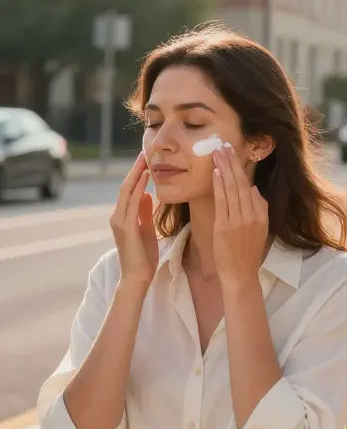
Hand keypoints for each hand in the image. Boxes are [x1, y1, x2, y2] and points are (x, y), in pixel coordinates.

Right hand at [111, 153, 158, 284]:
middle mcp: (118, 216)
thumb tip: (148, 195)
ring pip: (126, 191)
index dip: (137, 174)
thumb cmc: (144, 256)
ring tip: (145, 159)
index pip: (129, 190)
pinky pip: (131, 203)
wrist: (138, 276)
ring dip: (136, 174)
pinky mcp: (125, 227)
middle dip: (135, 169)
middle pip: (126, 186)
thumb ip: (144, 212)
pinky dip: (138, 189)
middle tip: (145, 152)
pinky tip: (145, 178)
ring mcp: (119, 221)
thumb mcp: (146, 229)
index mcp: (123, 216)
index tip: (146, 160)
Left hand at [212, 145, 269, 286]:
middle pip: (242, 182)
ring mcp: (240, 220)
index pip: (250, 186)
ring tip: (218, 152)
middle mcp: (253, 215)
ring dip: (225, 168)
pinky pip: (224, 201)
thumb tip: (253, 189)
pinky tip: (216, 172)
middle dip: (232, 162)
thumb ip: (259, 208)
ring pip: (233, 188)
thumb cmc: (247, 252)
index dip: (241, 168)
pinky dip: (220, 185)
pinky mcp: (226, 225)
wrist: (240, 273)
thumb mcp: (260, 229)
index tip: (234, 153)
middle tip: (224, 145)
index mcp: (262, 214)